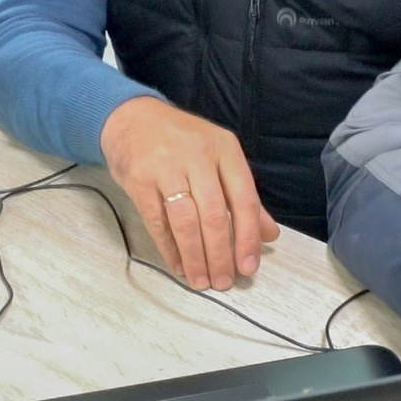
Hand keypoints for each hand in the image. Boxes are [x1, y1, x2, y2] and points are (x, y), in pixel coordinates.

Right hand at [99, 96, 278, 289]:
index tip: (248, 267)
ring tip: (201, 281)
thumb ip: (243, 195)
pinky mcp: (139, 179)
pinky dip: (169, 249)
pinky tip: (178, 266)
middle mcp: (197, 155)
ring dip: (195, 257)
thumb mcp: (218, 156)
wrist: (130, 118)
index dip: (248, 237)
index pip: (244, 199)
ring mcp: (166, 167)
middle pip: (214, 214)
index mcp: (224, 149)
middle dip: (220, 254)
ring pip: (186, 222)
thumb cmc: (181, 141)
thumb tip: (269, 234)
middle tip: (224, 282)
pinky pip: (157, 222)